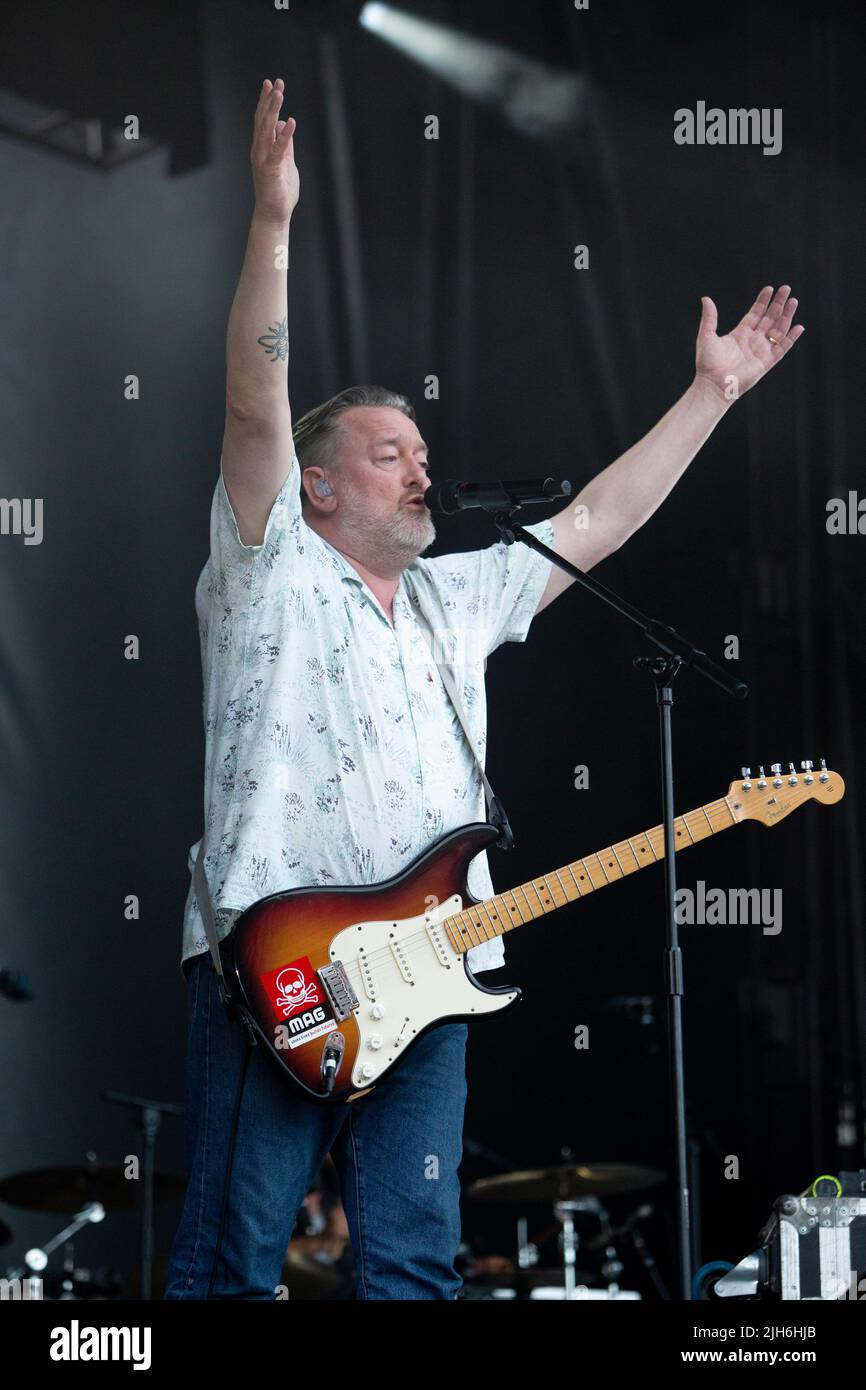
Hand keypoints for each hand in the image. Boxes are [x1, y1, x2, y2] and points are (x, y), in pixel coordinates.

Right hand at [251, 78, 298, 223]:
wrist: (274, 214)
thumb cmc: (280, 190)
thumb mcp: (286, 161)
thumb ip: (285, 143)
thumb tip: (284, 124)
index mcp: (262, 148)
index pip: (263, 120)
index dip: (266, 101)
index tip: (272, 84)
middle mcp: (259, 150)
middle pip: (263, 120)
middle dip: (269, 100)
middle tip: (275, 81)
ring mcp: (263, 159)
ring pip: (267, 129)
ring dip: (273, 110)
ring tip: (279, 93)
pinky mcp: (271, 169)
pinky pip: (278, 149)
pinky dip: (285, 135)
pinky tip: (290, 121)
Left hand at [694, 286, 803, 404]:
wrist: (713, 385)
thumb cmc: (707, 363)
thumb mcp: (707, 336)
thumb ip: (709, 317)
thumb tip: (705, 298)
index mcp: (740, 334)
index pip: (755, 313)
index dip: (762, 301)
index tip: (769, 288)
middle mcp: (753, 341)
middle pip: (769, 318)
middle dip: (778, 303)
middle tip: (786, 288)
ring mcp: (761, 351)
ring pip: (778, 329)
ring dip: (786, 316)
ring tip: (793, 301)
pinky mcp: (767, 362)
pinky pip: (782, 348)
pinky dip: (791, 338)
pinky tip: (799, 327)